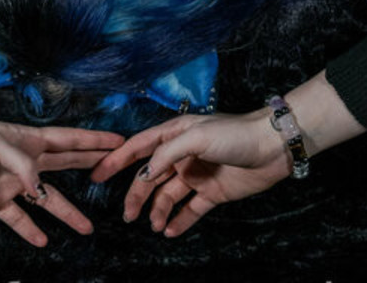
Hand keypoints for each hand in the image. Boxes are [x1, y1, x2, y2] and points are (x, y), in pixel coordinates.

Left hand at [0, 95, 123, 247]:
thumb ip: (21, 163)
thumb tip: (42, 188)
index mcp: (27, 139)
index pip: (69, 139)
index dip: (94, 140)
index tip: (119, 140)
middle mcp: (23, 160)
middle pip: (65, 164)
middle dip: (90, 166)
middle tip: (116, 171)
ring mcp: (9, 182)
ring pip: (46, 199)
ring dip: (65, 212)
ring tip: (88, 228)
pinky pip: (17, 219)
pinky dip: (30, 230)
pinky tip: (44, 241)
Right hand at [89, 108, 293, 237]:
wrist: (270, 149)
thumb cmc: (233, 134)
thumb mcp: (196, 136)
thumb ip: (166, 154)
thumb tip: (143, 173)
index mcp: (175, 134)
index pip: (139, 148)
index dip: (116, 160)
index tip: (96, 174)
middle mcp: (182, 155)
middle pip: (150, 177)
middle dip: (136, 195)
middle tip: (126, 217)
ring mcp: (196, 174)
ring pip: (167, 196)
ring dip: (158, 211)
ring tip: (154, 226)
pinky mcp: (212, 192)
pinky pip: (190, 210)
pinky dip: (178, 221)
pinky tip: (170, 232)